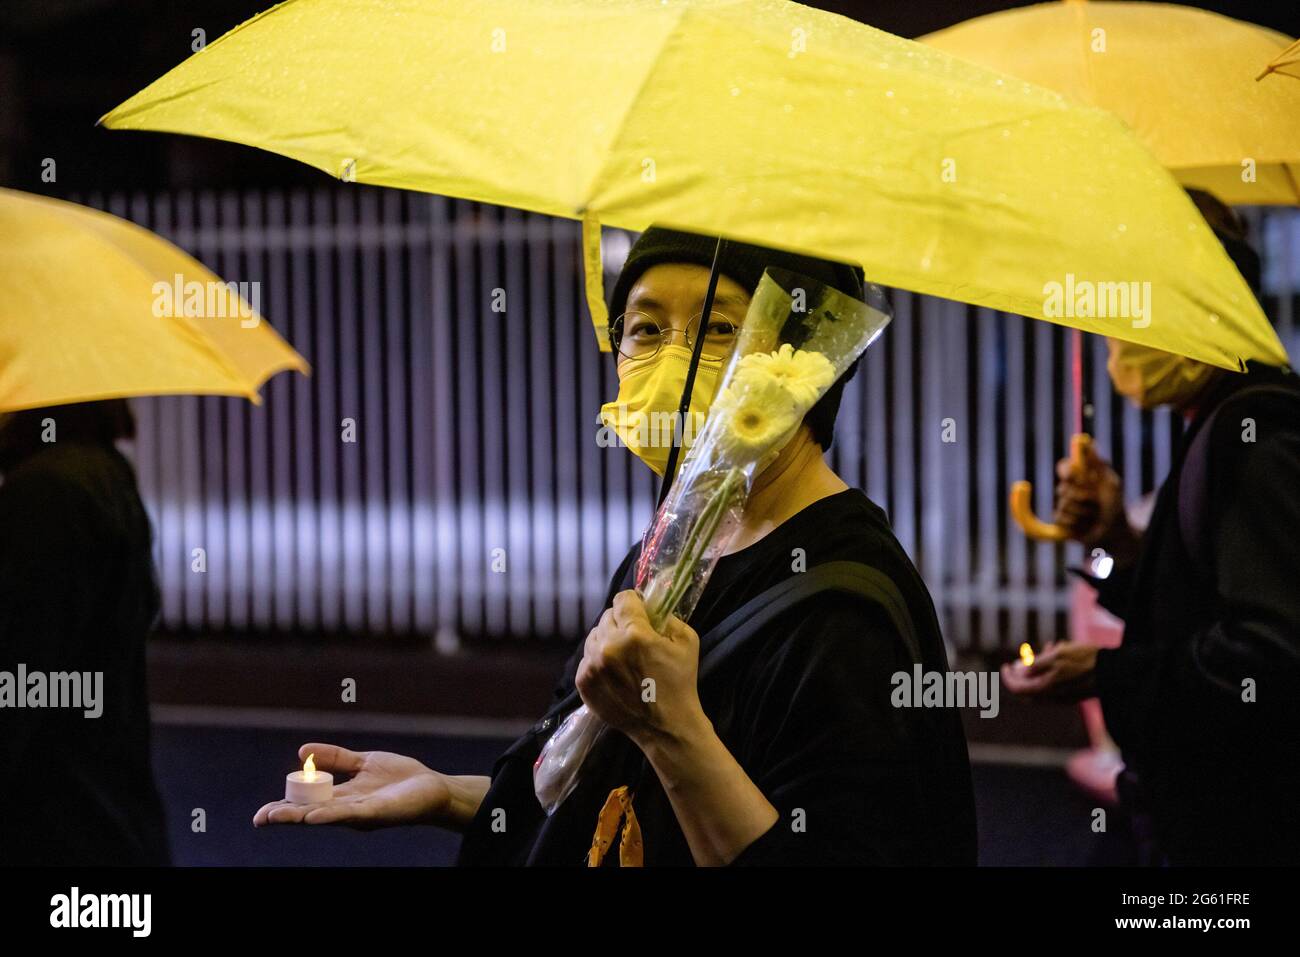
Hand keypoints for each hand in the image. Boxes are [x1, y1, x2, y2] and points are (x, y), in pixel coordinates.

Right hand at [253, 743, 451, 829]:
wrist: (433, 786)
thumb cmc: (399, 778)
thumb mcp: (362, 762)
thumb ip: (336, 758)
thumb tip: (302, 752)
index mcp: (341, 798)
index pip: (306, 805)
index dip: (284, 808)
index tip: (260, 814)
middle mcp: (347, 810)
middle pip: (310, 814)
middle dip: (286, 816)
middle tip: (261, 819)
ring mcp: (361, 813)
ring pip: (326, 816)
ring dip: (302, 817)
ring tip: (279, 817)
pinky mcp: (378, 812)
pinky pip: (352, 814)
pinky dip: (332, 814)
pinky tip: (315, 816)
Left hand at [576, 590, 708, 749]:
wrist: (665, 726)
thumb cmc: (680, 683)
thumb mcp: (687, 641)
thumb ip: (669, 618)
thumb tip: (652, 609)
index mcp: (635, 634)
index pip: (623, 599)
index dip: (633, 602)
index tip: (639, 610)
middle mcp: (609, 646)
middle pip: (607, 616)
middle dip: (621, 621)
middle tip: (634, 636)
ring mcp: (593, 666)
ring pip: (594, 636)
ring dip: (607, 640)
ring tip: (622, 656)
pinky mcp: (584, 682)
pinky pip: (586, 658)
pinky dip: (598, 661)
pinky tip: (614, 672)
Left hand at [1001, 641, 1098, 701]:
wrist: (1116, 671)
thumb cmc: (1086, 660)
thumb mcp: (1058, 656)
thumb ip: (1035, 664)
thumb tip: (1017, 671)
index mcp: (1046, 689)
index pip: (1017, 688)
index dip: (1008, 677)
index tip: (1005, 665)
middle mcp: (1053, 698)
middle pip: (1028, 687)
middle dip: (1025, 670)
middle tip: (1028, 655)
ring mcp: (1064, 697)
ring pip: (1043, 682)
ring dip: (1041, 666)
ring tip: (1051, 647)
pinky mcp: (1073, 694)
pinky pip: (1055, 683)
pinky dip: (1052, 669)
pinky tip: (1060, 651)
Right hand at [1053, 445, 1130, 551]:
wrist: (1114, 531)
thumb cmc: (1115, 505)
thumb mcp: (1111, 483)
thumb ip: (1099, 464)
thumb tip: (1088, 442)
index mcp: (1080, 477)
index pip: (1064, 467)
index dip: (1066, 471)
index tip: (1071, 475)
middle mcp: (1069, 489)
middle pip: (1062, 488)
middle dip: (1082, 496)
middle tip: (1096, 501)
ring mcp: (1064, 505)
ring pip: (1064, 505)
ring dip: (1083, 512)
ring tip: (1094, 515)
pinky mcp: (1060, 522)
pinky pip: (1060, 518)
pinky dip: (1076, 522)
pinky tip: (1085, 525)